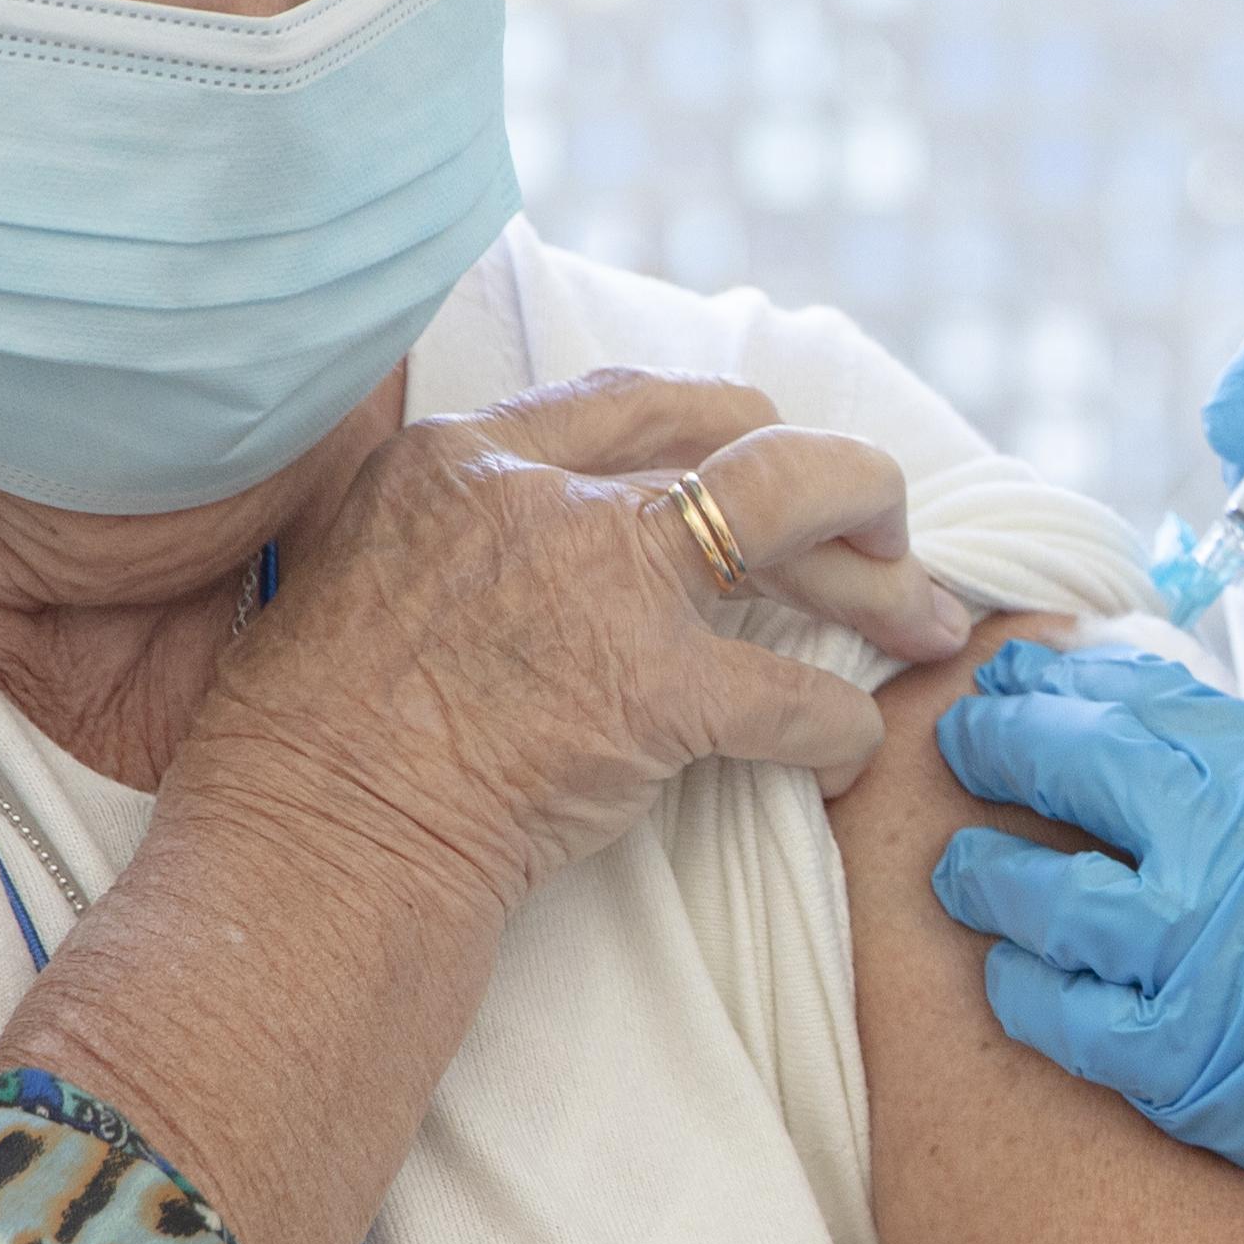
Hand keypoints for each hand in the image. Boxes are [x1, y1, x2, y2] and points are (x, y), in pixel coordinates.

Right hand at [183, 372, 974, 924]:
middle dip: (843, 482)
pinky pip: (798, 698)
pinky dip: (840, 730)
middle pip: (748, 439)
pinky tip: (848, 754)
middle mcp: (544, 492)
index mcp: (463, 457)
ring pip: (805, 515)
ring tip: (933, 625)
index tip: (766, 455)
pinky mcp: (658, 691)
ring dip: (883, 578)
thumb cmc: (310, 750)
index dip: (725, 425)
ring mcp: (607, 584)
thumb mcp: (355, 578)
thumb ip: (452, 539)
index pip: (635, 397)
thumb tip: (524, 564)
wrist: (311, 846)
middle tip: (889, 534)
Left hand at [928, 643, 1243, 1243]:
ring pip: (1034, 900)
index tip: (1001, 682)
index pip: (1120, 703)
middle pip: (1059, 774)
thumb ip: (1235, 773)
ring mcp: (1192, 960)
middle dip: (992, 753)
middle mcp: (1218, 853)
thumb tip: (1128, 720)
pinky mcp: (1183, 1065)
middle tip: (958, 749)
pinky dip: (1022, 991)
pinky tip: (1014, 976)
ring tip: (963, 872)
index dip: (1043, 689)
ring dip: (982, 879)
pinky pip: (1058, 1019)